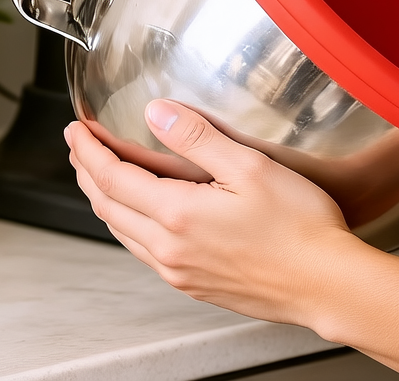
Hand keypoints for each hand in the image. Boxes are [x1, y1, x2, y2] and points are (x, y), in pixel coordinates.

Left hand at [65, 101, 358, 323]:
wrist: (323, 281)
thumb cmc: (298, 224)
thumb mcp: (250, 166)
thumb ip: (198, 138)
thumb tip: (156, 114)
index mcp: (177, 215)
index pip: (113, 178)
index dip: (89, 151)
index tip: (75, 130)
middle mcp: (168, 249)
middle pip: (108, 207)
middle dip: (88, 173)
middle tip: (80, 148)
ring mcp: (179, 272)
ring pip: (123, 232)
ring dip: (105, 200)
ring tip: (103, 176)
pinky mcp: (194, 284)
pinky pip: (144, 251)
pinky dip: (128, 224)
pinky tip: (142, 216)